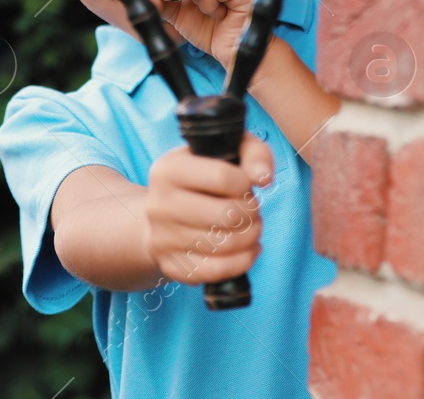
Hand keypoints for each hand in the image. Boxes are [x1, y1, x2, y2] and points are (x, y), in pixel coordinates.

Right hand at [142, 132, 273, 285]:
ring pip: (225, 245)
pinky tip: (248, 249)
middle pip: (227, 214)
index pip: (222, 177)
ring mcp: (162, 238)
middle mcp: (159, 204)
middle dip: (252, 212)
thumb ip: (254, 153)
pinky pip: (216, 271)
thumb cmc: (203, 179)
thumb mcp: (225, 152)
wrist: (164, 213)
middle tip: (252, 209)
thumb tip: (264, 178)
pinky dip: (243, 261)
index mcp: (168, 169)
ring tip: (251, 226)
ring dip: (251, 236)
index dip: (246, 183)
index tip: (245, 185)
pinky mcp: (171, 266)